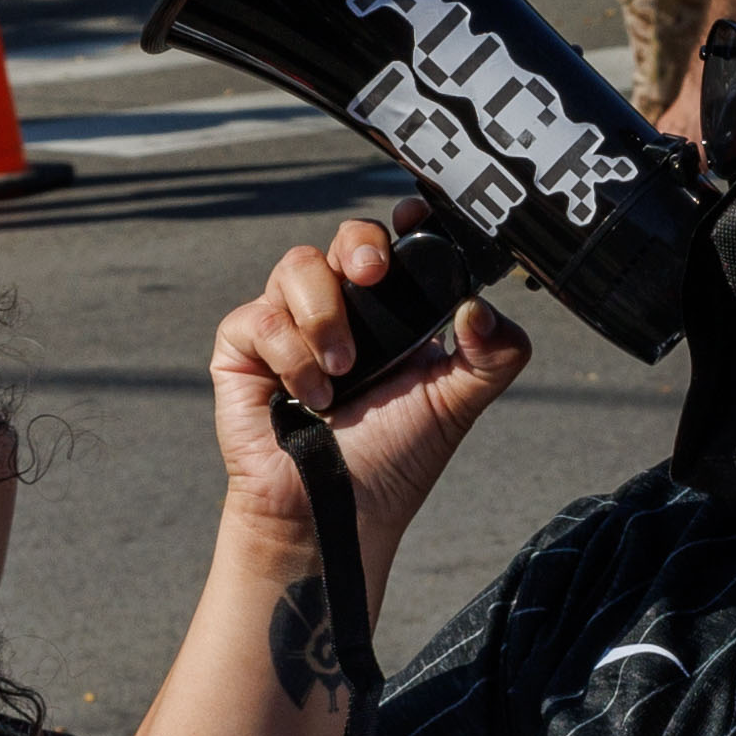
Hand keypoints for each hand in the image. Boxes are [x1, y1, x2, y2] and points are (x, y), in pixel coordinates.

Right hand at [207, 220, 530, 545]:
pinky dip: (291, 355)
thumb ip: (492, 356)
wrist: (337, 515)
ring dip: (325, 314)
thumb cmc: (391, 462)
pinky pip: (260, 317)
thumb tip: (481, 308)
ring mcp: (288, 326)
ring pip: (297, 266)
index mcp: (391, 313)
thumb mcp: (456, 404)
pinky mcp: (243, 350)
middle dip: (360, 244)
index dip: (403, 225)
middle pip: (345, 239)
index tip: (415, 220)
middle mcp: (341, 310)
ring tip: (345, 371)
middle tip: (374, 274)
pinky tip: (311, 397)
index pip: (394, 246)